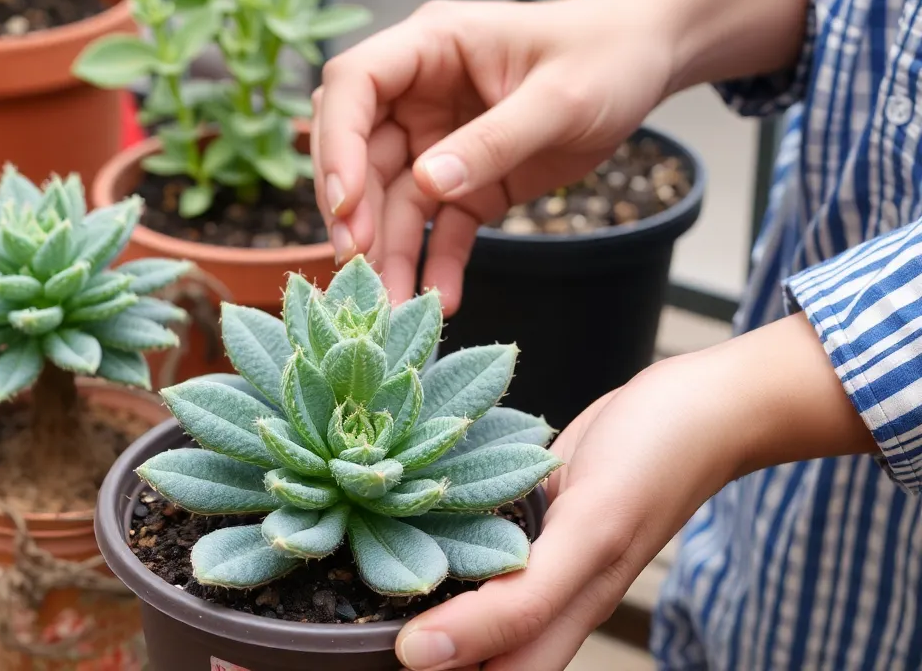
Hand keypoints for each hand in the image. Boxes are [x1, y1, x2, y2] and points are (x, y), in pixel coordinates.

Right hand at [310, 0, 672, 313]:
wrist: (644, 66)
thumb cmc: (606, 57)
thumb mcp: (560, 96)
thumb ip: (496, 139)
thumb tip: (430, 182)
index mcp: (430, 47)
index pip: (354, 84)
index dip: (337, 142)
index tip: (344, 201)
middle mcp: (419, 95)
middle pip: (361, 154)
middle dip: (355, 213)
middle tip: (358, 268)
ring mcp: (438, 142)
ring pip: (394, 202)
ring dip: (390, 254)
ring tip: (395, 307)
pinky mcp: (467, 183)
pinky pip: (441, 227)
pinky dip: (438, 263)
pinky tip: (445, 299)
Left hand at [391, 314, 875, 669]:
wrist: (704, 400)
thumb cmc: (659, 462)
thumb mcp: (589, 535)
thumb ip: (519, 604)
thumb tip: (423, 656)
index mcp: (552, 619)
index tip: (351, 646)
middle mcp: (537, 595)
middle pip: (463, 645)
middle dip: (405, 636)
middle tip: (341, 612)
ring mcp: (532, 552)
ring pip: (460, 589)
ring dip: (413, 582)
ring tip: (354, 564)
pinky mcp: (526, 509)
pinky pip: (471, 535)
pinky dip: (432, 528)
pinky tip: (395, 506)